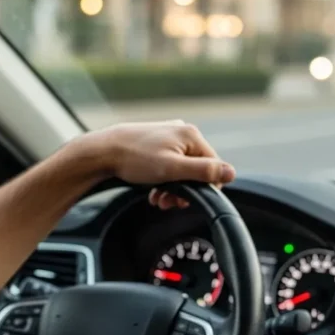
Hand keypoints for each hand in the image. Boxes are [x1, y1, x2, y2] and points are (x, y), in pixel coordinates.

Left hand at [78, 120, 234, 209]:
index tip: (185, 200)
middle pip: (197, 169)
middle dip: (185, 190)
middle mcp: (183, 132)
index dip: (203, 188)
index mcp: (191, 136)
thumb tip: (231, 173)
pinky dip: (164, 180)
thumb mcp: (172, 169)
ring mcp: (169, 136)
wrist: (103, 151)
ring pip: (182, 169)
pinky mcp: (157, 142)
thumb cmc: (134, 159)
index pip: (214, 167)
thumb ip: (203, 171)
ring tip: (158, 198)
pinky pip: (170, 165)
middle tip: (168, 202)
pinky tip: (153, 190)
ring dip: (173, 188)